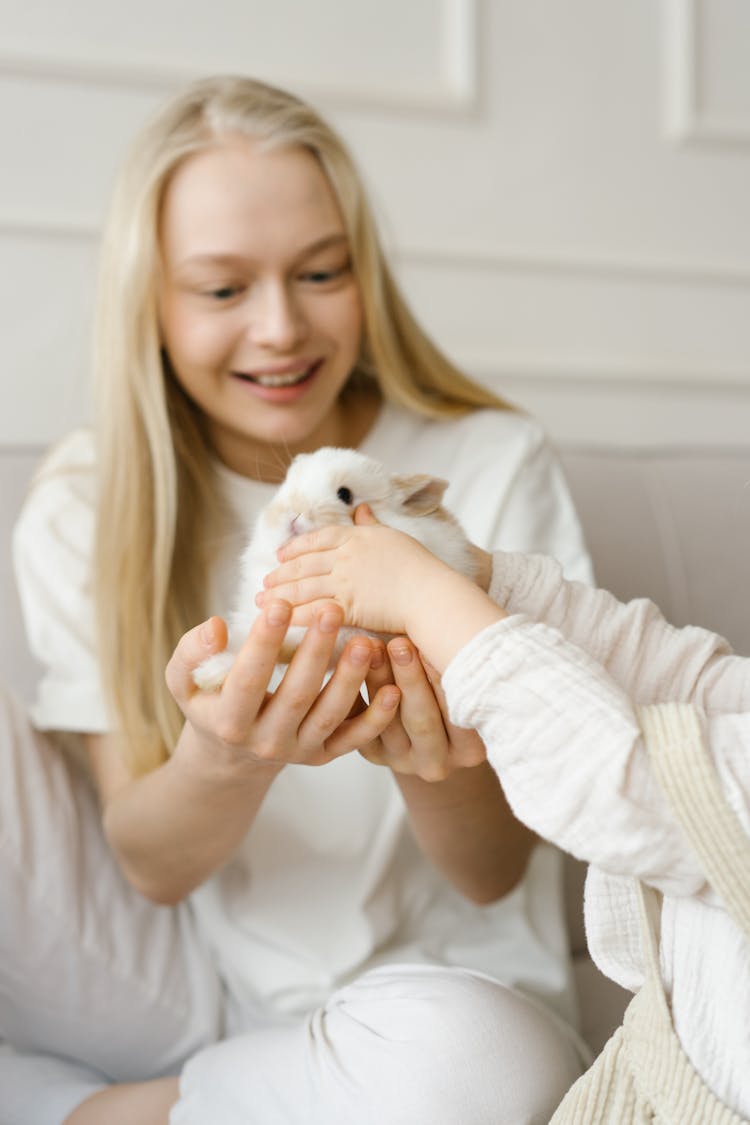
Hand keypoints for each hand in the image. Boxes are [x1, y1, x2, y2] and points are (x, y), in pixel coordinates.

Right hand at [165, 600, 399, 775]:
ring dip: (351, 679)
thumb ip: (191, 652)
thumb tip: (216, 626)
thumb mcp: (182, 679)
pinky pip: (354, 739)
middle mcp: (265, 741)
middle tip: (333, 609)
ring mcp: (298, 751)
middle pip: (296, 696)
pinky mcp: (324, 755)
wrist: (230, 752)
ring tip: (367, 641)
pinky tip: (393, 688)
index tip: (280, 603)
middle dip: (316, 651)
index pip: (247, 680)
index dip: (263, 643)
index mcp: (229, 721)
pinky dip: (376, 717)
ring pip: (330, 716)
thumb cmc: (209, 699)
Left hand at [260, 505, 445, 636]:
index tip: (280, 554)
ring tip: (262, 601)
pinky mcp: (347, 608)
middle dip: (280, 573)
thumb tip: (361, 507)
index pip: (317, 539)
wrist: (430, 593)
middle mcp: (345, 558)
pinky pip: (314, 611)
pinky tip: (280, 620)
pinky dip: (294, 615)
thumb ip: (371, 524)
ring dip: (279, 595)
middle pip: (304, 564)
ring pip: (303, 587)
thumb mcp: (392, 536)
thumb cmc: (419, 566)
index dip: (295, 547)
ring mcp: (344, 583)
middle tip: (263, 581)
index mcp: (356, 537)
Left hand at [358, 636, 485, 780]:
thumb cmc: (454, 682)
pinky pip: (359, 724)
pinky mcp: (373, 754)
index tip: (432, 649)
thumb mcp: (464, 682)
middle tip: (399, 645)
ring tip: (371, 647)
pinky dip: (356, 692)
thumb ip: (458, 669)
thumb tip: (451, 627)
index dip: (444, 682)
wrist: (424, 710)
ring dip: (378, 680)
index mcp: (469, 751)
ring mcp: (402, 761)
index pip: (459, 718)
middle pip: (422, 721)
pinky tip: (348, 664)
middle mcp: (437, 762)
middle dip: (410, 679)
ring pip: (386, 722)